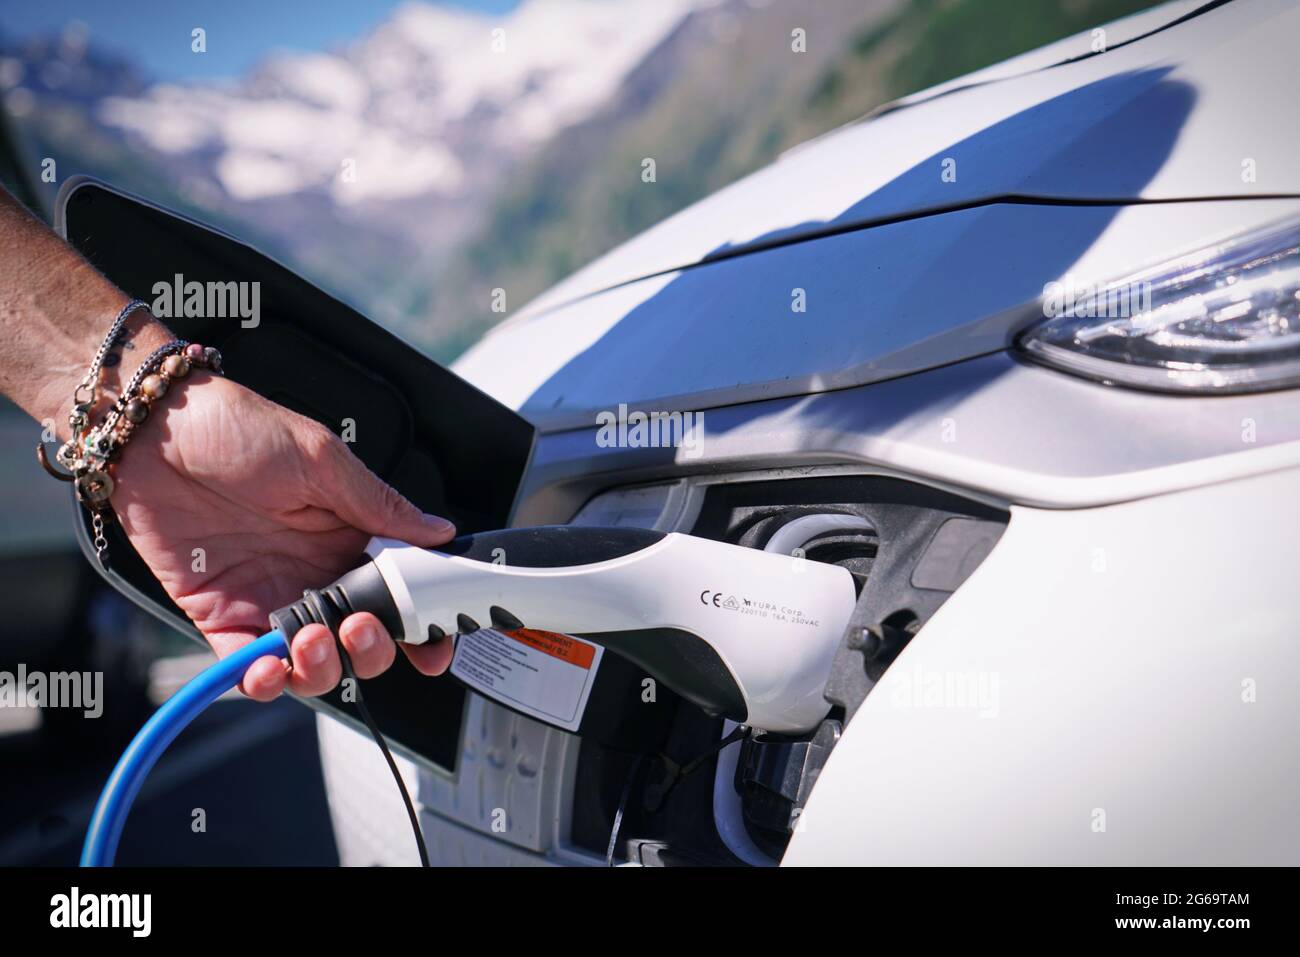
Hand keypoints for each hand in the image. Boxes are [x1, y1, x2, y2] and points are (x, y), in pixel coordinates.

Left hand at [110, 370, 456, 699]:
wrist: (153, 432)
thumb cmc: (236, 426)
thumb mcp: (322, 458)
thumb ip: (381, 505)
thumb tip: (439, 532)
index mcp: (353, 537)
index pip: (403, 594)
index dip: (425, 625)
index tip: (435, 642)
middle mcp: (319, 574)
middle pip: (365, 639)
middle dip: (374, 650)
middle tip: (362, 627)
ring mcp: (273, 598)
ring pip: (315, 664)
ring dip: (324, 667)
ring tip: (312, 639)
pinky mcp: (223, 616)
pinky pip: (249, 668)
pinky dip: (263, 681)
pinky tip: (269, 668)